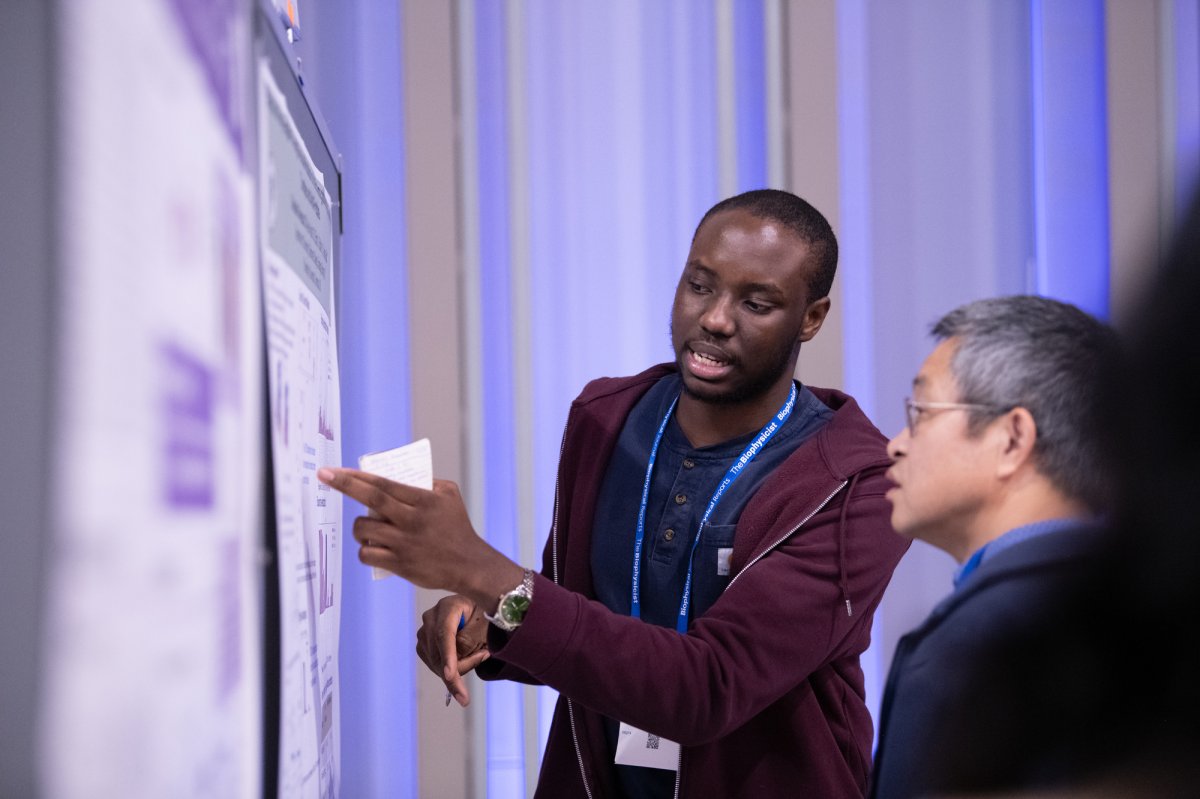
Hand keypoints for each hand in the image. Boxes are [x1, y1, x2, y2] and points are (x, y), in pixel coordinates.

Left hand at [316, 467, 523, 603]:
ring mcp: (404, 543)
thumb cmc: (458, 527)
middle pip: (370, 500)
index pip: (383, 483)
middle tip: (324, 476)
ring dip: (357, 527)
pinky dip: (364, 549)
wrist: (469, 565)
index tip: (335, 470)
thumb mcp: (450, 495)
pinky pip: (368, 554)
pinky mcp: (399, 564)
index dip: (356, 476)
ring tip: (365, 527)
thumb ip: (427, 482)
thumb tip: (398, 475)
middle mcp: (412, 520)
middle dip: (344, 485)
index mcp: (423, 500)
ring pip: (364, 530)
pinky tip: (370, 546)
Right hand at [416, 595, 489, 706]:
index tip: (449, 676)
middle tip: (484, 655)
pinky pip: (435, 665)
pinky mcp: (424, 647)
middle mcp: (430, 619)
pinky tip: (467, 657)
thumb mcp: (483, 624)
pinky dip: (452, 668)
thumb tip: (455, 659)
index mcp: (447, 607)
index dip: (447, 656)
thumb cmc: (483, 614)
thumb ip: (470, 640)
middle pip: (438, 653)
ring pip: (436, 663)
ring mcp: (424, 633)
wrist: (476, 611)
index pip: (443, 634)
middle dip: (461, 666)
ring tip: (479, 652)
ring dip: (459, 668)